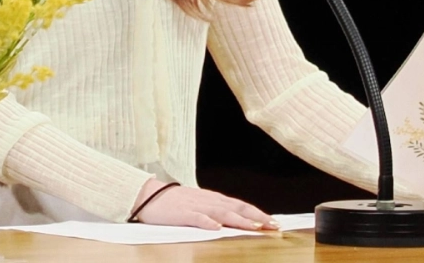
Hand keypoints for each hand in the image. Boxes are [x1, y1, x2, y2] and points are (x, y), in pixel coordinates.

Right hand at [132, 178, 278, 230]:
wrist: (148, 195)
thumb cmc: (174, 203)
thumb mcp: (199, 205)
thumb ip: (216, 211)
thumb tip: (235, 221)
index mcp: (214, 199)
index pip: (241, 205)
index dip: (258, 213)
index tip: (274, 222)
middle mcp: (209, 200)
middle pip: (237, 208)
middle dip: (257, 217)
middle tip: (274, 226)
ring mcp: (196, 206)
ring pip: (222, 213)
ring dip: (240, 220)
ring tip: (254, 227)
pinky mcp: (182, 213)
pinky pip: (197, 218)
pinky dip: (208, 222)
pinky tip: (217, 228)